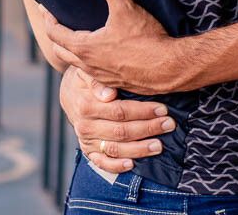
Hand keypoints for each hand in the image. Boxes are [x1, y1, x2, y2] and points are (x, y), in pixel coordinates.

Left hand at [42, 0, 187, 94]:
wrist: (172, 69)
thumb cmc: (147, 39)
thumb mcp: (124, 7)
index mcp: (85, 48)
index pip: (55, 33)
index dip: (48, 19)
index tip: (46, 8)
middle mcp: (89, 66)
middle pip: (61, 50)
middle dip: (56, 35)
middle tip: (55, 21)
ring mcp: (102, 78)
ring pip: (76, 65)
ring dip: (71, 50)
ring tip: (75, 37)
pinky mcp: (116, 84)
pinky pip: (93, 75)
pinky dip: (88, 63)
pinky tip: (99, 55)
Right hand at [59, 66, 175, 173]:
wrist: (69, 93)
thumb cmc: (84, 80)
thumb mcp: (86, 72)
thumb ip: (97, 80)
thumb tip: (109, 94)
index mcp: (86, 105)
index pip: (119, 111)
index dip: (142, 111)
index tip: (162, 109)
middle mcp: (85, 125)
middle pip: (121, 131)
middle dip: (148, 128)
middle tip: (168, 124)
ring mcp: (86, 140)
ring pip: (116, 149)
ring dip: (140, 149)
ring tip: (159, 145)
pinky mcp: (88, 151)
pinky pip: (102, 162)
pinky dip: (117, 166)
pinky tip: (133, 165)